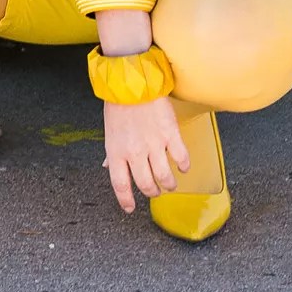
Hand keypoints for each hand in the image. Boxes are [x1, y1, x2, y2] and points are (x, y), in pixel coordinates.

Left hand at [102, 95, 189, 212]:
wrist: (132, 81)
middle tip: (156, 190)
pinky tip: (183, 166)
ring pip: (165, 178)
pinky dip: (184, 166)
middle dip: (152, 192)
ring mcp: (154, 145)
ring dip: (169, 184)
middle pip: (146, 185)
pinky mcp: (170, 135)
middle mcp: (135, 152)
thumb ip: (112, 152)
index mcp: (116, 152)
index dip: (126, 200)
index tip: (130, 209)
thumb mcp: (109, 131)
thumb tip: (107, 166)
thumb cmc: (118, 105)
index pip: (120, 185)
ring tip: (171, 183)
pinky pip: (181, 158)